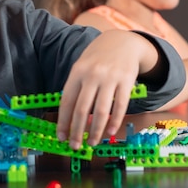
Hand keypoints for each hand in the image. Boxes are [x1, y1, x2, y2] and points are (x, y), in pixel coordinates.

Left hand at [55, 30, 156, 149]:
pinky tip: (109, 132)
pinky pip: (120, 106)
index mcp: (77, 71)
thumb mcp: (82, 66)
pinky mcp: (126, 80)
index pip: (66, 101)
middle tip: (75, 146)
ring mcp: (110, 77)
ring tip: (93, 143)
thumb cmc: (98, 58)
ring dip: (96, 131)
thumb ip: (77, 88)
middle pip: (82, 109)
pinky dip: (114, 122)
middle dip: (77, 131)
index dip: (63, 122)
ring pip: (101, 111)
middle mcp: (92, 74)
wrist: (123, 41)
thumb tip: (71, 119)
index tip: (61, 137)